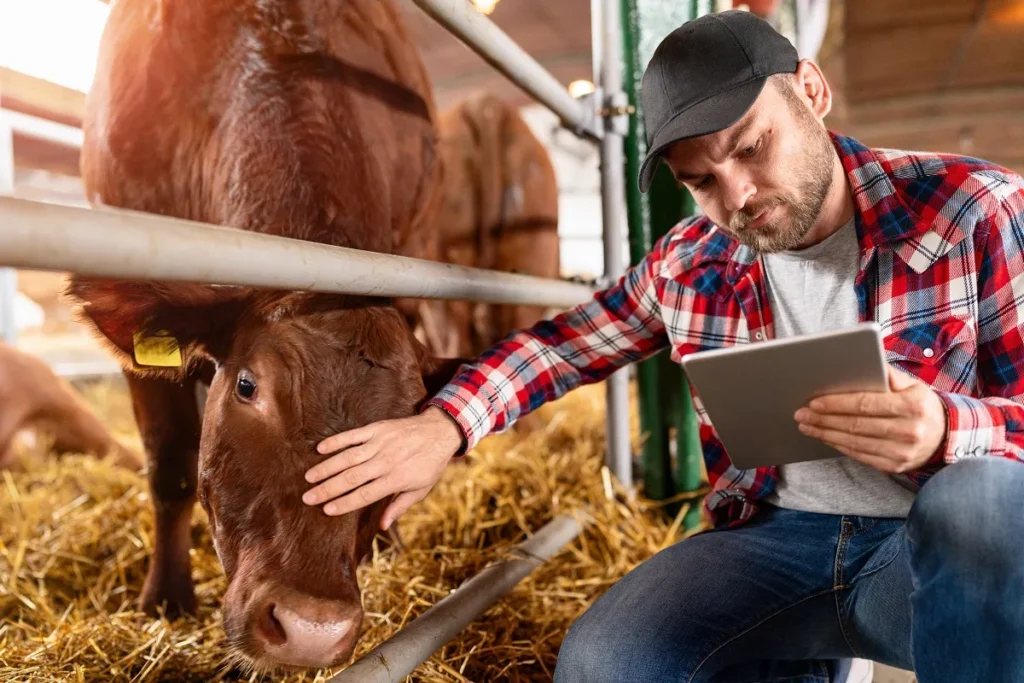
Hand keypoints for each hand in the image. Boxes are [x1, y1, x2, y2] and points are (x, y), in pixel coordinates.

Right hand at [304, 407, 464, 529]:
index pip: (365, 494)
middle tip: (308, 498)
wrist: (440, 431)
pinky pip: (353, 435)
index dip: (345, 503)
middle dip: (328, 489)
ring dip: (326, 467)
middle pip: (351, 478)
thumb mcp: (420, 489)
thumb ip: (399, 506)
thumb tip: (382, 526)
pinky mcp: (378, 428)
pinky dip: (336, 441)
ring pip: (348, 457)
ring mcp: (380, 443)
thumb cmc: (430, 464)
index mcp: (396, 479)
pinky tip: (320, 449)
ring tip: (309, 478)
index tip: (326, 510)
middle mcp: (386, 461)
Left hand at [794, 365, 947, 473]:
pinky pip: (859, 455)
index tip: (814, 401)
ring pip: (854, 442)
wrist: (946, 436)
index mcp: (912, 406)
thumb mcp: (913, 385)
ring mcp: (901, 453)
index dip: (837, 404)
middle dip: (824, 419)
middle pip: (856, 425)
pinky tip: (823, 436)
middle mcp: (909, 431)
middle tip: (801, 413)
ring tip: (806, 424)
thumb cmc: (921, 405)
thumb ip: (889, 375)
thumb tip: (866, 362)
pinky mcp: (894, 466)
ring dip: (825, 433)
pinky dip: (837, 445)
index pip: (866, 404)